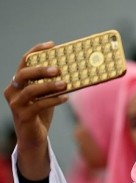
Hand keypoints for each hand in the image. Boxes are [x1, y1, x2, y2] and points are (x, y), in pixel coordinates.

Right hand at [4, 42, 67, 179]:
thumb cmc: (41, 113)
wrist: (34, 137)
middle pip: (24, 74)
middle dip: (41, 69)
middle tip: (59, 69)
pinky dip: (52, 100)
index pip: (25, 61)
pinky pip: (37, 106)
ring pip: (30, 90)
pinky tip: (65, 98)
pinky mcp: (22, 116)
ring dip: (49, 86)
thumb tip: (75, 69)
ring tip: (65, 84)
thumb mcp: (47, 94)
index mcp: (18, 82)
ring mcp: (15, 104)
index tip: (52, 45)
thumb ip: (53, 83)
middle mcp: (13, 91)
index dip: (36, 51)